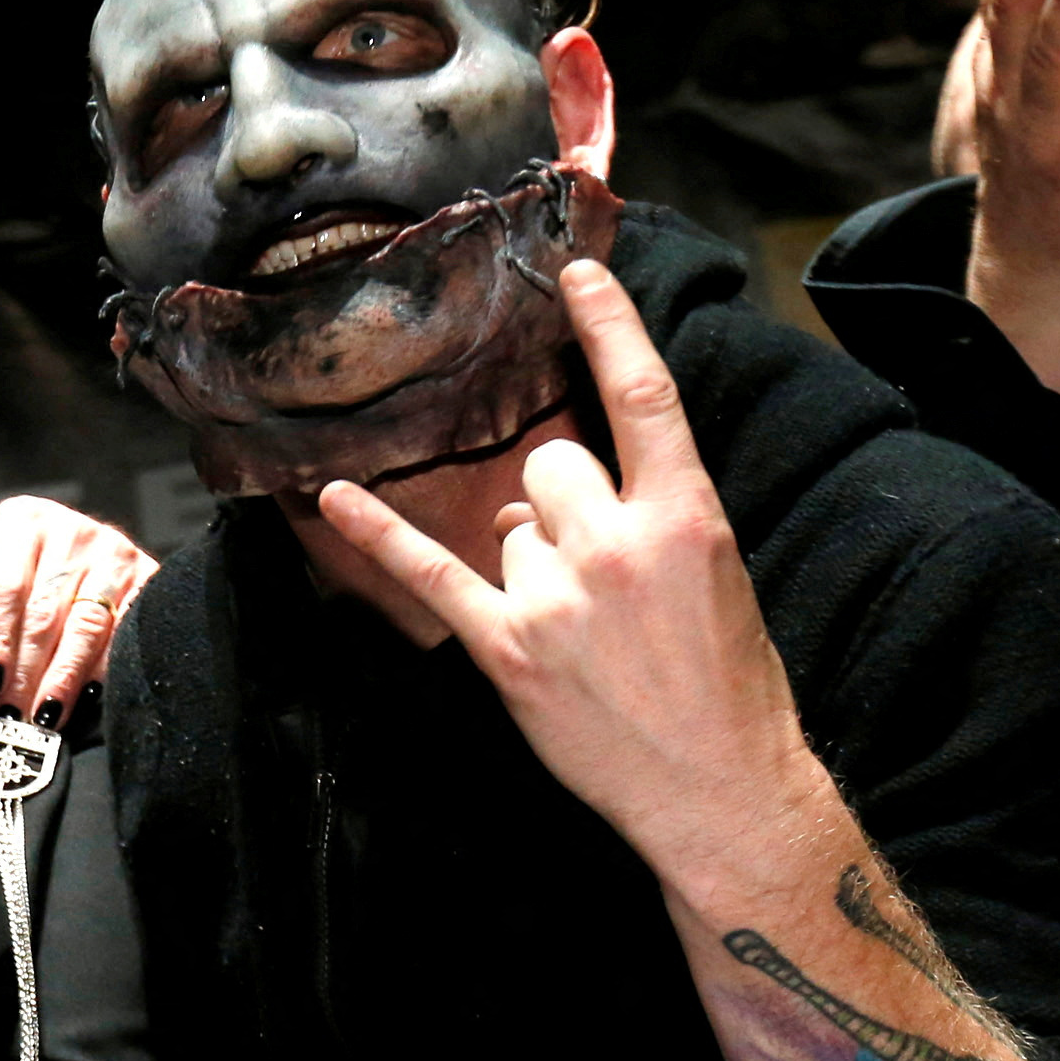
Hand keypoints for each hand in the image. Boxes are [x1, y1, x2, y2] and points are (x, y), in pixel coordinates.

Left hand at [0, 496, 157, 729]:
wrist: (80, 546)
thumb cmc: (20, 564)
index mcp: (23, 522)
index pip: (6, 586)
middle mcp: (72, 532)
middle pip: (45, 613)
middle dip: (26, 670)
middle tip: (13, 712)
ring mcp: (115, 554)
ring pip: (87, 626)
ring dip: (65, 677)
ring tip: (45, 716)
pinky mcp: (147, 577)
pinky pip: (126, 630)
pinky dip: (107, 667)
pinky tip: (90, 696)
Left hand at [317, 263, 828, 895]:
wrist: (719, 786)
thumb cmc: (726, 684)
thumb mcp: (714, 577)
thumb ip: (641, 518)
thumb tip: (544, 496)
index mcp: (687, 516)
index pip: (643, 395)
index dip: (608, 326)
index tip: (576, 273)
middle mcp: (615, 543)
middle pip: (550, 465)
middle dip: (559, 501)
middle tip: (593, 568)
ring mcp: (555, 596)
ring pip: (508, 527)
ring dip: (529, 562)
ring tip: (578, 629)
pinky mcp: (506, 647)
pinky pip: (428, 571)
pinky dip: (377, 534)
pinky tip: (333, 498)